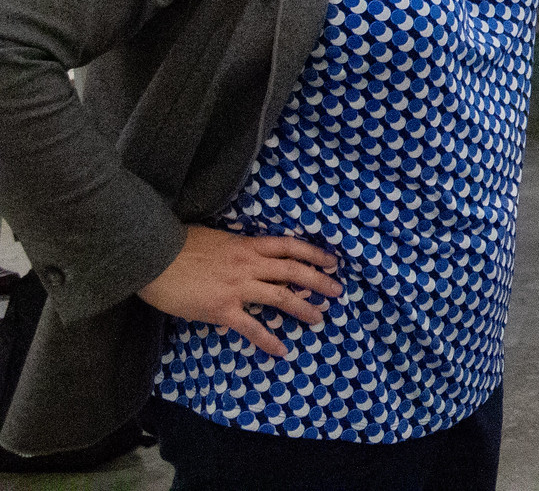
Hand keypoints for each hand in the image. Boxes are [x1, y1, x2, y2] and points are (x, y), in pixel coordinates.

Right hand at [138, 225, 341, 358]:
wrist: (152, 258)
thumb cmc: (179, 245)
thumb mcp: (217, 238)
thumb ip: (237, 246)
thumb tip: (250, 253)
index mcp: (248, 245)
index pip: (290, 246)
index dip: (314, 253)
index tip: (332, 261)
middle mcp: (249, 264)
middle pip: (293, 271)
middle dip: (319, 281)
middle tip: (337, 291)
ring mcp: (237, 288)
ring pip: (280, 297)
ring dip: (303, 309)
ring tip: (319, 318)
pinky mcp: (222, 309)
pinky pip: (251, 327)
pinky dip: (268, 339)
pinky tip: (281, 350)